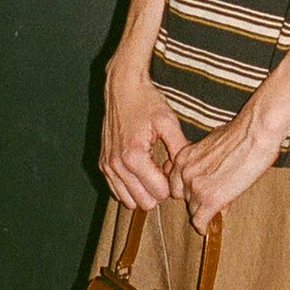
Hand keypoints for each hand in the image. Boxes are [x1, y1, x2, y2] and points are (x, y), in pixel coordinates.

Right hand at [101, 63, 188, 210]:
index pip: (159, 193)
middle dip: (157, 191)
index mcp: (134, 156)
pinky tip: (140, 170)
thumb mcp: (168, 122)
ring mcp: (107, 166)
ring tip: (152, 170)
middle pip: (144, 202)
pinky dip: (129, 187)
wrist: (122, 87)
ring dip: (143, 190)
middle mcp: (117, 165)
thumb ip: (179, 148)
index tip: (172, 166)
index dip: (171, 184)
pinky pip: (116, 190)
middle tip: (163, 170)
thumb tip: (186, 171)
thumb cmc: (146, 102)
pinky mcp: (103, 163)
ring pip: (128, 200)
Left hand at [170, 92, 289, 228]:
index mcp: (183, 157)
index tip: (197, 191)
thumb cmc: (241, 133)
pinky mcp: (210, 199)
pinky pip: (201, 221)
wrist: (255, 133)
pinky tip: (211, 227)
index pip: (174, 181)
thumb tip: (212, 172)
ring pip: (193, 210)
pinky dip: (206, 226)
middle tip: (210, 199)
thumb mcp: (214, 142)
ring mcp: (196, 187)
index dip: (187, 187)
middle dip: (194, 199)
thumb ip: (205, 158)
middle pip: (181, 197)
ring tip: (219, 208)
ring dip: (205, 210)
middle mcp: (184, 172)